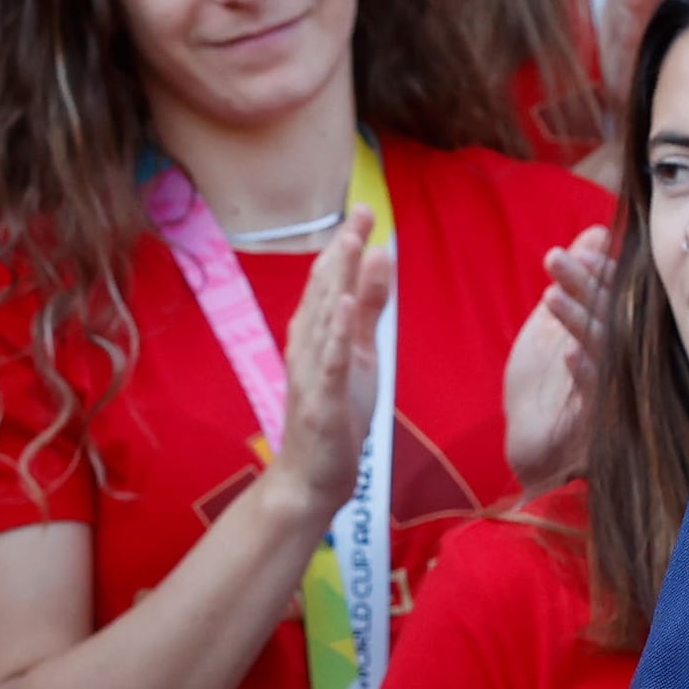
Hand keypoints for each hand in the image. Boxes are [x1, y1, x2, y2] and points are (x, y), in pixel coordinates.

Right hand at [260, 216, 395, 524]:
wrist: (311, 479)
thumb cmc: (336, 416)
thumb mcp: (361, 354)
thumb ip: (370, 308)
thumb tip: (380, 257)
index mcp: (316, 334)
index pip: (330, 281)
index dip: (346, 244)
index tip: (364, 210)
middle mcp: (307, 347)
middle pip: (325, 292)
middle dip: (343, 250)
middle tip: (361, 212)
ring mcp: (312, 374)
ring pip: (325, 320)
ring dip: (339, 280)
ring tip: (352, 243)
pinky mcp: (323, 403)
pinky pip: (330, 364)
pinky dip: (337, 334)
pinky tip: (347, 307)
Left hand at [503, 223, 612, 492]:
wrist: (537, 455)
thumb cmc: (551, 388)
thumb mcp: (558, 324)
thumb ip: (582, 280)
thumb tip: (596, 234)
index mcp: (624, 336)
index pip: (622, 298)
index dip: (603, 272)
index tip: (582, 248)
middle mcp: (631, 365)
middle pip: (615, 319)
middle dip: (587, 286)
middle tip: (555, 259)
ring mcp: (622, 398)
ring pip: (608, 354)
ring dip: (581, 322)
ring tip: (551, 295)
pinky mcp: (607, 431)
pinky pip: (602, 402)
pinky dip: (586, 376)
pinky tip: (568, 354)